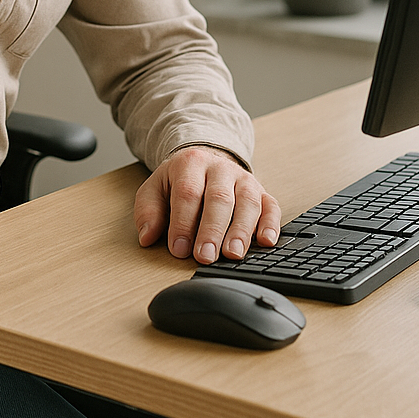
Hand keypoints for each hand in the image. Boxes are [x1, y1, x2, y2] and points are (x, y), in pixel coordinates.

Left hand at [134, 145, 279, 263]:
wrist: (205, 160)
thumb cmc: (179, 180)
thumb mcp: (155, 188)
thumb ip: (148, 211)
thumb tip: (147, 236)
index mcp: (190, 163)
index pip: (187, 193)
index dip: (182, 223)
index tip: (179, 249)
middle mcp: (220, 168)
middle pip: (218, 198)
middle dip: (211, 230)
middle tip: (205, 257)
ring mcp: (244, 179)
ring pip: (247, 202)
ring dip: (241, 230)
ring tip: (232, 254)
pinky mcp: (262, 191)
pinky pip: (271, 206)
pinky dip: (271, 224)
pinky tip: (266, 241)